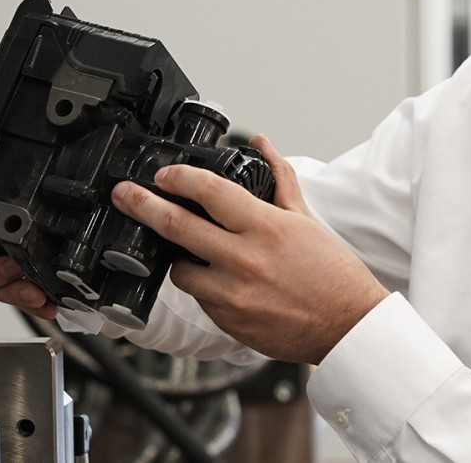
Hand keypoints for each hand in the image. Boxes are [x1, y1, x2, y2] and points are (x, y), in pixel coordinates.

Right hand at [0, 178, 58, 319]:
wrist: (28, 207)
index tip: (7, 264)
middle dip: (12, 290)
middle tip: (32, 287)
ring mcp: (10, 276)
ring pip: (13, 295)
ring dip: (27, 299)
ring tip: (44, 298)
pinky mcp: (31, 281)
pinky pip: (33, 298)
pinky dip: (44, 303)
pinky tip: (55, 304)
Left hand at [112, 134, 388, 363]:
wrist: (347, 326)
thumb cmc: (333, 274)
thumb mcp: (306, 219)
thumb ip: (279, 178)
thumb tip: (261, 145)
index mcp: (265, 227)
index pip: (209, 191)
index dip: (179, 178)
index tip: (164, 174)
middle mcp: (245, 259)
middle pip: (176, 226)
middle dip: (142, 205)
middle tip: (123, 195)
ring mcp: (232, 294)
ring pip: (180, 269)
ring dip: (176, 256)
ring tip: (185, 250)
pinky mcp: (228, 321)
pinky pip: (199, 297)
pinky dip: (202, 285)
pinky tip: (217, 280)